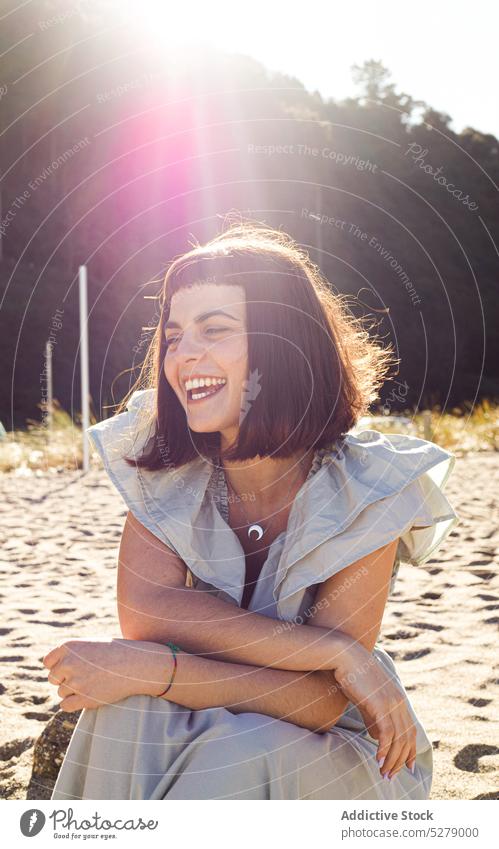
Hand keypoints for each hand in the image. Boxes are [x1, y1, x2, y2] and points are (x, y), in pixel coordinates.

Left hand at [42, 638, 172, 711]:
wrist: (137, 664)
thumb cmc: (115, 653)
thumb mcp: (90, 646)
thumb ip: (71, 655)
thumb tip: (54, 672)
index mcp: (68, 646)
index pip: (48, 662)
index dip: (59, 667)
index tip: (72, 668)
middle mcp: (69, 663)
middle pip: (53, 678)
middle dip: (66, 679)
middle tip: (86, 676)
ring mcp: (76, 681)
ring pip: (61, 692)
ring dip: (74, 691)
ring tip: (93, 683)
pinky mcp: (85, 698)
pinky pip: (65, 705)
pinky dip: (73, 704)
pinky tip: (87, 697)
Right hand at [331, 635, 416, 779]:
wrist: (345, 656)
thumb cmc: (352, 676)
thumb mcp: (366, 699)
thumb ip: (374, 717)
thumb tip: (377, 736)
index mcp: (398, 700)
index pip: (410, 731)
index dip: (410, 751)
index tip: (406, 767)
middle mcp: (399, 702)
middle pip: (407, 738)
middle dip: (400, 760)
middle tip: (390, 776)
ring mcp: (392, 702)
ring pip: (398, 739)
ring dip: (392, 759)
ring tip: (383, 773)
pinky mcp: (381, 704)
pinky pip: (387, 732)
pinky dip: (384, 748)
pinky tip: (378, 759)